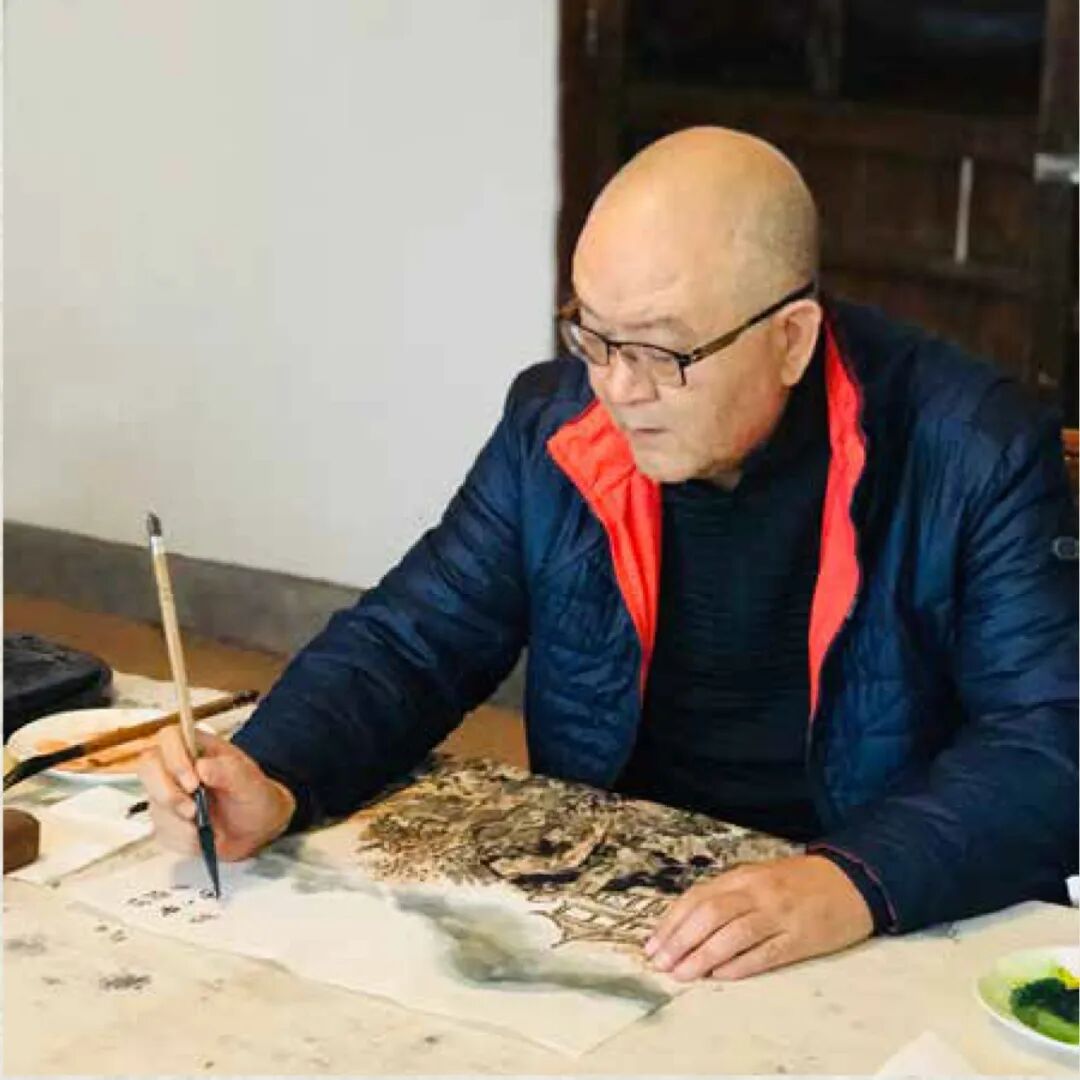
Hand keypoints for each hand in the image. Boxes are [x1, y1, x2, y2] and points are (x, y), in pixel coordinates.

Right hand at [138, 726, 295, 861]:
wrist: (257, 827)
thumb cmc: (254, 796)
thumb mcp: (251, 782)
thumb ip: (230, 771)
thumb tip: (202, 766)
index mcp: (199, 748)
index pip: (169, 737)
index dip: (174, 758)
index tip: (194, 782)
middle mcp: (177, 768)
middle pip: (148, 768)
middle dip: (168, 794)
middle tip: (192, 810)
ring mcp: (168, 794)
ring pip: (154, 804)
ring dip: (180, 822)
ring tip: (205, 825)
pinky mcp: (167, 820)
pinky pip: (161, 831)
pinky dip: (183, 839)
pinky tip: (201, 835)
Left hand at [645, 854, 872, 980]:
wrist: (851, 881)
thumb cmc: (799, 883)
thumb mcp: (758, 878)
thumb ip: (727, 896)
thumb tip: (687, 924)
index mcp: (743, 876)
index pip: (698, 898)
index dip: (672, 922)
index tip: (653, 944)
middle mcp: (757, 892)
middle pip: (710, 915)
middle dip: (680, 940)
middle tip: (661, 962)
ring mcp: (779, 915)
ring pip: (733, 934)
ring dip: (703, 956)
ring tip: (683, 974)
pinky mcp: (800, 939)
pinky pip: (765, 953)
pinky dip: (740, 965)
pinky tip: (720, 975)